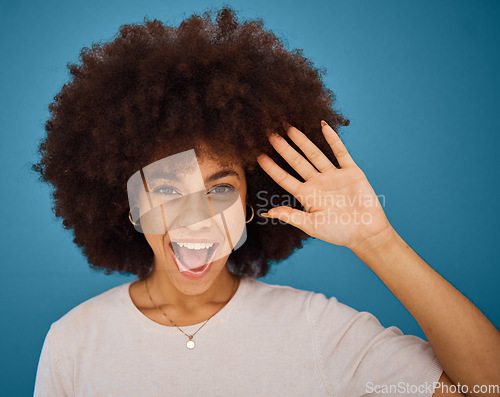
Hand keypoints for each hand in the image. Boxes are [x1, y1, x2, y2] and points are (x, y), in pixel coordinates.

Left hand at [256, 121, 391, 250]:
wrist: (366, 233)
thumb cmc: (338, 232)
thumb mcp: (311, 225)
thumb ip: (291, 216)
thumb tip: (268, 212)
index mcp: (307, 196)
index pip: (285, 178)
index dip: (272, 168)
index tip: (259, 156)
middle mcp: (318, 183)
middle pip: (297, 162)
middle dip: (284, 149)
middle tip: (271, 134)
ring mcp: (333, 176)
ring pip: (314, 154)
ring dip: (303, 141)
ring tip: (290, 128)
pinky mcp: (351, 172)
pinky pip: (340, 152)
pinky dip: (332, 140)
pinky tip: (323, 126)